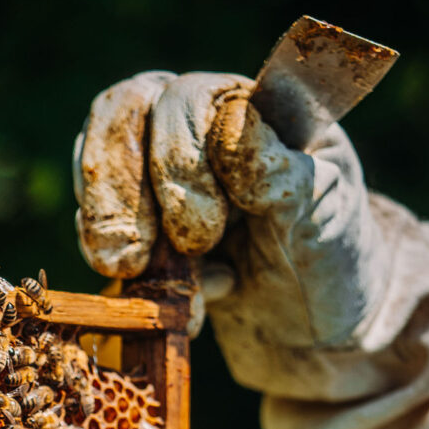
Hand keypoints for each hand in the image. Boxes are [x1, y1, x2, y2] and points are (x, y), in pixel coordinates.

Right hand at [72, 72, 390, 363]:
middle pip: (121, 116)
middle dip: (124, 192)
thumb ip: (279, 172)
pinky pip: (96, 230)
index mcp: (248, 106)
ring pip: (95, 167)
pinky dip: (126, 273)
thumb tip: (230, 126)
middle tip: (143, 259)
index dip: (177, 159)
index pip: (183, 98)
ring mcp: (160, 175)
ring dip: (109, 228)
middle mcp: (197, 126)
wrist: (320, 330)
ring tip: (143, 277)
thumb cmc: (333, 258)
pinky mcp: (140, 228)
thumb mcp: (323, 215)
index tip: (209, 233)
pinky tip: (182, 305)